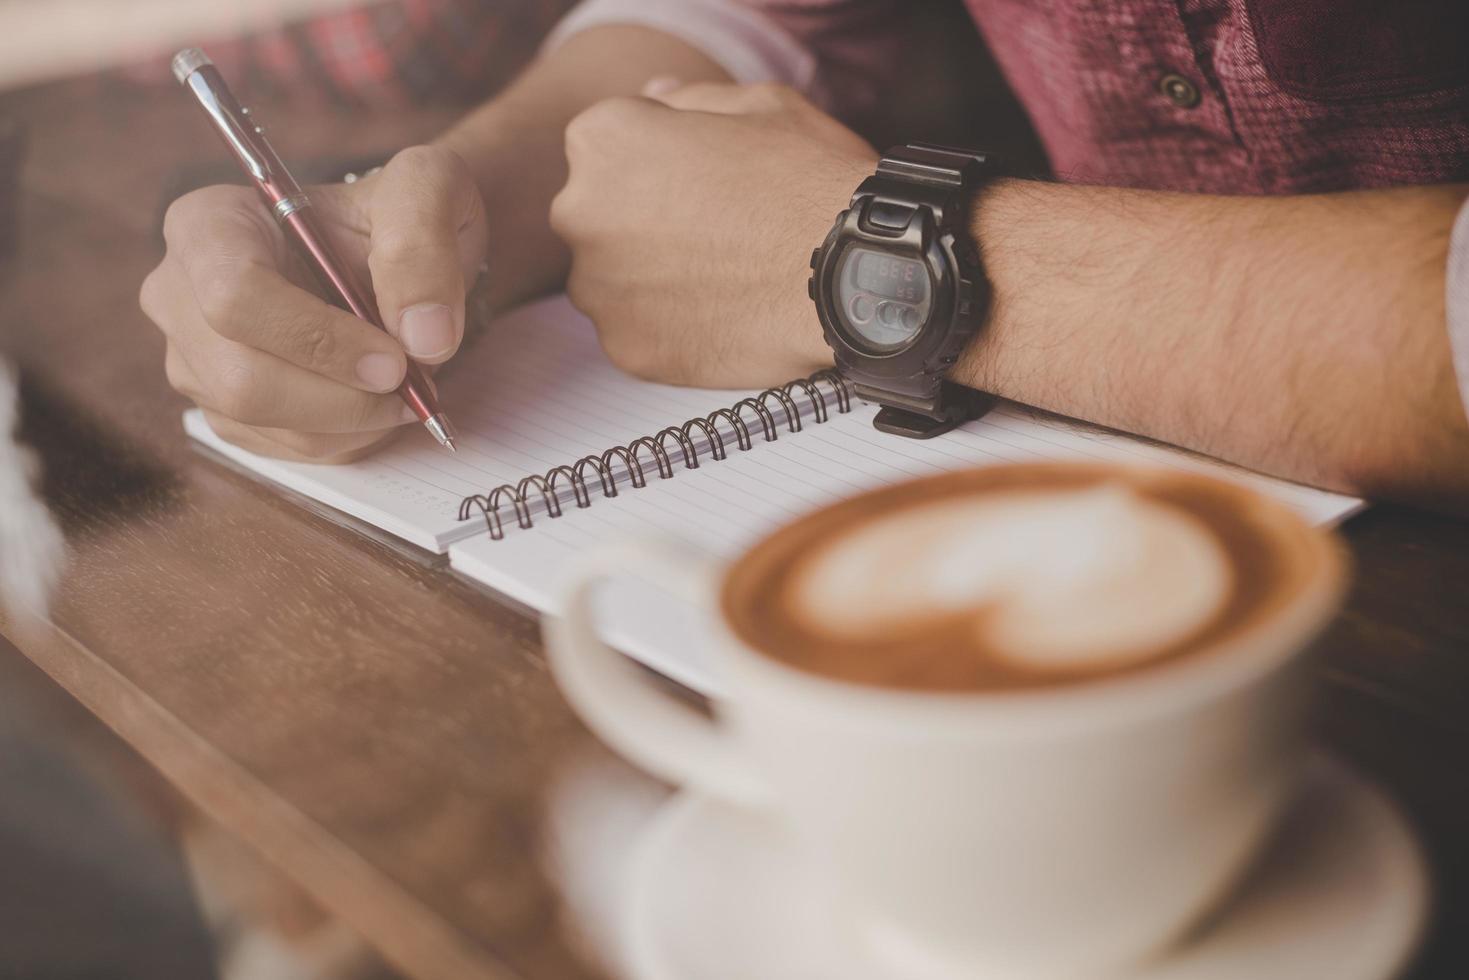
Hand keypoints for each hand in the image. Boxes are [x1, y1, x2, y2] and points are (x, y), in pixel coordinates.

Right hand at [140, 145, 486, 461]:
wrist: (398, 255)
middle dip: (343, 397)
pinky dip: (349, 438)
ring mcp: (195, 359)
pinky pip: (284, 449)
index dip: (318, 340)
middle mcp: (180, 294)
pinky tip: (379, 400)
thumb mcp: (427, 194)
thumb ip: (423, 247)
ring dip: (354, 421)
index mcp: (208, 224)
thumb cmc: (398, 215)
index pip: (234, 296)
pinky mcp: (226, 411)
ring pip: (264, 422)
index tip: (395, 360)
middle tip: (414, 383)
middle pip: (241, 378)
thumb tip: (423, 337)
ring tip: (408, 385)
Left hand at [551, 81, 876, 387]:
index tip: (703, 182)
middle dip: (645, 223)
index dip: (662, 164)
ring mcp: (597, 287)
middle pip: (600, 215)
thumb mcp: (759, 105)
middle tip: (716, 234)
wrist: (848, 275)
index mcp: (603, 139)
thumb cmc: (810, 184)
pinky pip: (636, 334)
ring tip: (722, 277)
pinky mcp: (624, 347)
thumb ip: (691, 100)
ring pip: (613, 280)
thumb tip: (655, 98)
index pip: (608, 149)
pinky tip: (720, 315)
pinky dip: (669, 329)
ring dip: (652, 279)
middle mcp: (579, 210)